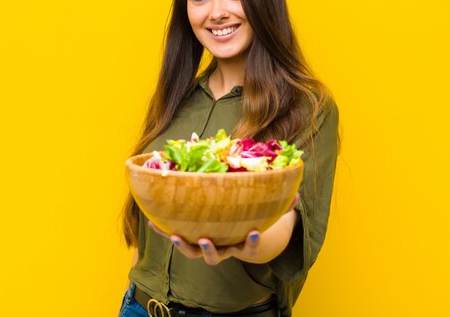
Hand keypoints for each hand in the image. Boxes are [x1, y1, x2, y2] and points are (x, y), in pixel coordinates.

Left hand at [148, 193, 299, 265]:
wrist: (235, 232)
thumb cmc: (252, 218)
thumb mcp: (267, 212)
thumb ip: (282, 204)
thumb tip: (297, 192)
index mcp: (240, 241)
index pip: (249, 246)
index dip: (253, 242)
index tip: (255, 231)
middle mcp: (222, 248)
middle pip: (214, 257)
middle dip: (209, 251)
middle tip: (206, 240)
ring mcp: (206, 245)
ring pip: (193, 253)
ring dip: (183, 246)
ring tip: (176, 235)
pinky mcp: (191, 238)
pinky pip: (176, 237)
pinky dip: (164, 230)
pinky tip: (152, 222)